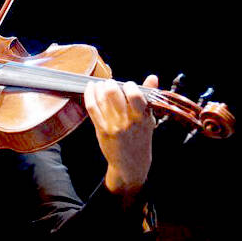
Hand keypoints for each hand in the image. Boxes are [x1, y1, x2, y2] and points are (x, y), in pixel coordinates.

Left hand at [84, 74, 158, 195]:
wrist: (131, 163)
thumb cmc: (140, 138)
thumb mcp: (149, 119)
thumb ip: (148, 98)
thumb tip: (153, 77)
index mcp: (142, 117)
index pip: (134, 95)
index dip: (129, 86)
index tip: (128, 85)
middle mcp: (127, 121)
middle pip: (113, 94)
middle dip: (110, 84)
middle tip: (110, 84)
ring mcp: (113, 126)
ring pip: (101, 99)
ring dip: (99, 88)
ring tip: (100, 85)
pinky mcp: (101, 130)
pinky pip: (92, 108)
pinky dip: (89, 95)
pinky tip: (90, 88)